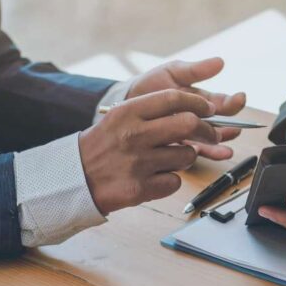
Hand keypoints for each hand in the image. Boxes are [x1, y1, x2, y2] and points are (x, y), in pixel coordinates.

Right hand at [79, 90, 218, 214]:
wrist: (74, 178)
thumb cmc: (103, 146)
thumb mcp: (119, 117)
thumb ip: (152, 111)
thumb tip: (195, 108)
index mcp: (128, 112)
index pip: (173, 98)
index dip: (198, 102)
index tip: (209, 108)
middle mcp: (134, 134)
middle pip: (189, 124)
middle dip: (207, 130)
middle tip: (210, 135)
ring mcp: (138, 162)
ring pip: (187, 155)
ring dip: (186, 158)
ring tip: (170, 159)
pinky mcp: (141, 188)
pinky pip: (176, 181)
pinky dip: (171, 180)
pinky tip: (156, 177)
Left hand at [127, 57, 246, 159]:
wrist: (126, 104)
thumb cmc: (150, 86)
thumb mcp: (172, 73)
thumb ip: (196, 71)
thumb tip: (220, 62)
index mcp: (200, 99)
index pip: (222, 102)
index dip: (233, 101)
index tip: (240, 98)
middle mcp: (199, 118)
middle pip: (222, 122)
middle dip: (230, 123)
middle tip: (236, 123)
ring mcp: (191, 133)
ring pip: (214, 138)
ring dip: (225, 139)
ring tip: (230, 137)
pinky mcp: (180, 146)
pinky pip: (200, 151)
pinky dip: (214, 152)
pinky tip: (223, 153)